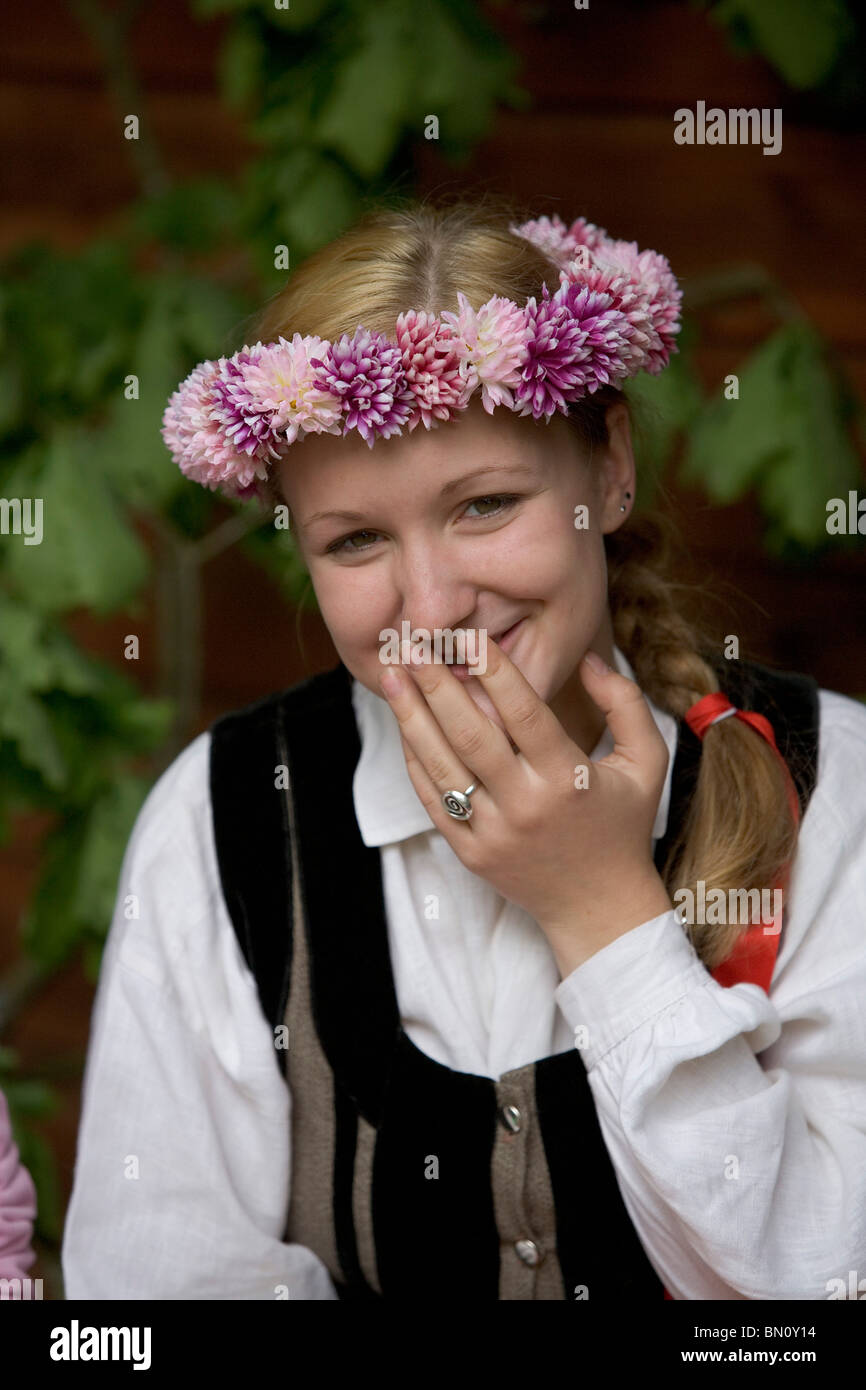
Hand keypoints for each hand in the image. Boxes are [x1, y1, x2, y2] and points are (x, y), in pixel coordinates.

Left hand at [378, 640, 672, 973]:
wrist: (600, 909)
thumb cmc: (622, 827)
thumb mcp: (647, 764)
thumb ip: (625, 704)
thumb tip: (588, 659)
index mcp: (568, 779)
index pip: (524, 714)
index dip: (495, 671)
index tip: (470, 637)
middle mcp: (526, 806)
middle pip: (471, 734)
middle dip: (437, 685)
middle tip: (414, 645)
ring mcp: (493, 832)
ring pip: (442, 765)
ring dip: (412, 717)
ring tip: (392, 676)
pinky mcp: (470, 853)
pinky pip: (433, 800)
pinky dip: (415, 760)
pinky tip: (404, 725)